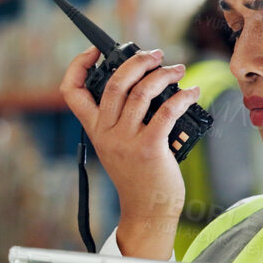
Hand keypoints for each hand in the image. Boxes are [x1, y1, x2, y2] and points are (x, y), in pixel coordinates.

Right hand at [60, 48, 202, 242]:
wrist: (148, 210)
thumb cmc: (138, 176)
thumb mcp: (117, 146)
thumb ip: (120, 120)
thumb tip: (144, 85)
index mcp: (95, 129)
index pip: (71, 93)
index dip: (77, 66)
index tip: (94, 51)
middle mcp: (106, 133)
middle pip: (113, 83)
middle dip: (136, 61)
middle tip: (154, 54)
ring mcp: (126, 141)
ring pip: (141, 92)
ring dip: (163, 74)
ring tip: (177, 69)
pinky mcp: (150, 148)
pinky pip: (166, 111)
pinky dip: (182, 96)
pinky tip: (191, 93)